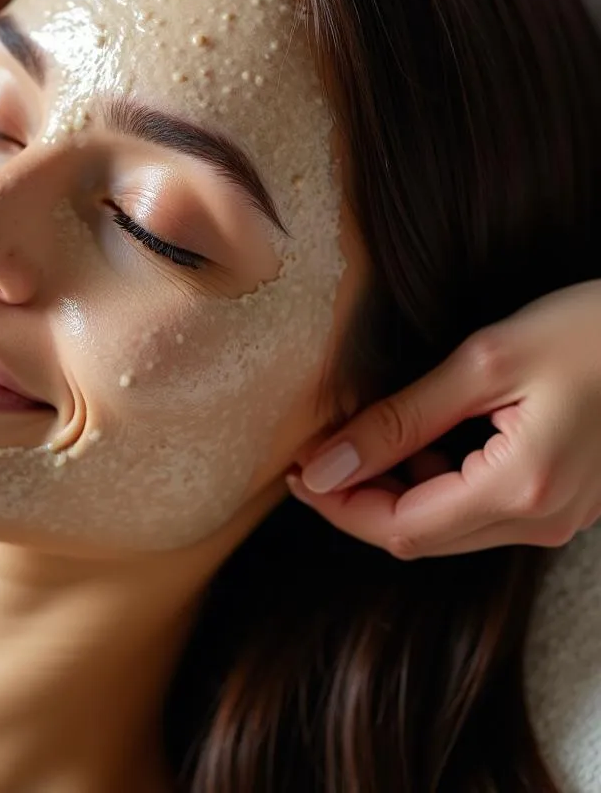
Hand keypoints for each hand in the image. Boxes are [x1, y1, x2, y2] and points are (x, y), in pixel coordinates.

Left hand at [287, 280, 600, 557]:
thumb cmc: (588, 330)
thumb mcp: (483, 363)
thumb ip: (400, 420)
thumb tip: (326, 465)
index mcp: (520, 490)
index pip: (400, 526)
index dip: (339, 506)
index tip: (297, 470)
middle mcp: (541, 521)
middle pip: (419, 537)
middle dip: (357, 500)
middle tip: (317, 455)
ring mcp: (557, 519)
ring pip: (446, 530)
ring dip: (393, 493)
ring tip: (364, 441)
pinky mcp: (561, 504)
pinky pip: (478, 514)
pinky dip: (434, 487)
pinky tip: (421, 444)